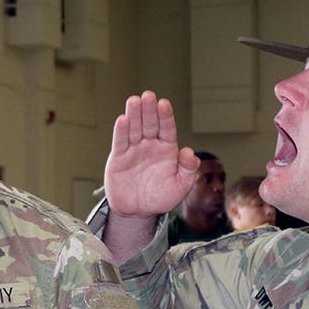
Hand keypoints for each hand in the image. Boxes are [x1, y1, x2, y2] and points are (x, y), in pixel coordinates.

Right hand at [103, 91, 198, 217]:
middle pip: (150, 124)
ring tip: (134, 101)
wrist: (138, 211)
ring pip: (134, 129)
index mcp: (167, 149)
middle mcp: (150, 146)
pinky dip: (121, 131)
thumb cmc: (161, 197)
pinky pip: (120, 142)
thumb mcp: (180, 186)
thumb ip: (188, 169)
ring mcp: (134, 150)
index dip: (166, 116)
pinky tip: (123, 120)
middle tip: (148, 96)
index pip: (167, 128)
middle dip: (149, 110)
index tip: (164, 104)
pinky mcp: (119, 158)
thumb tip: (190, 152)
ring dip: (134, 115)